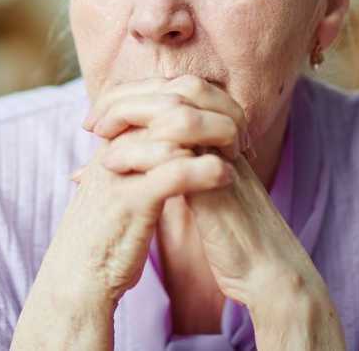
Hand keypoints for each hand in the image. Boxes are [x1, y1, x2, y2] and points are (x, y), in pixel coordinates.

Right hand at [44, 110, 234, 306]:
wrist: (76, 275)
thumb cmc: (107, 230)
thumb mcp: (121, 181)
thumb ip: (141, 153)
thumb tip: (176, 135)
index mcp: (114, 135)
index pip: (159, 91)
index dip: (200, 98)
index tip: (229, 119)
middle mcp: (114, 143)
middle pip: (170, 101)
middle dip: (213, 112)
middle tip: (240, 135)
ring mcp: (120, 169)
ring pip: (174, 129)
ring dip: (216, 135)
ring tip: (239, 152)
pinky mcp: (131, 200)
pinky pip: (174, 172)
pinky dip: (206, 170)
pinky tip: (228, 177)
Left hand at [74, 75, 322, 308]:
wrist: (266, 270)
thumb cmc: (228, 232)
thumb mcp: (199, 187)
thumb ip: (174, 160)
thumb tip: (124, 147)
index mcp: (222, 132)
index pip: (177, 87)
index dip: (134, 93)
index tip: (98, 114)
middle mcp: (227, 136)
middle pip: (179, 88)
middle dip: (129, 97)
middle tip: (93, 121)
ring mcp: (224, 156)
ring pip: (177, 113)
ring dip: (131, 118)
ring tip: (99, 138)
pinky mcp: (218, 186)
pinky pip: (176, 154)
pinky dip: (139, 153)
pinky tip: (111, 165)